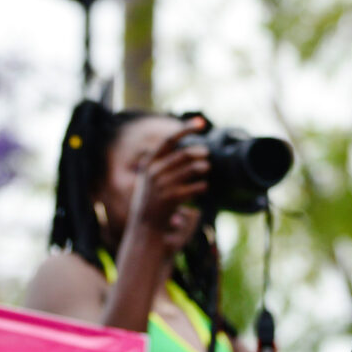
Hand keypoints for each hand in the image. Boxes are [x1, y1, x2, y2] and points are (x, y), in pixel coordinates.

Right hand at [124, 118, 209, 256]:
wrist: (144, 229)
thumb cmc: (151, 201)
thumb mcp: (149, 179)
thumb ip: (162, 162)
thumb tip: (180, 145)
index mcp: (149, 164)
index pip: (169, 140)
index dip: (185, 129)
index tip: (201, 122)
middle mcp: (154, 172)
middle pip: (184, 154)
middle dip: (199, 152)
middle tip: (206, 153)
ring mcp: (162, 185)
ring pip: (191, 169)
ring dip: (202, 167)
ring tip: (207, 168)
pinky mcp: (171, 198)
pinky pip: (194, 188)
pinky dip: (201, 186)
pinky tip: (204, 187)